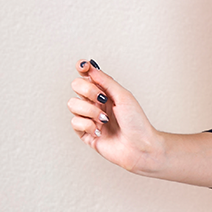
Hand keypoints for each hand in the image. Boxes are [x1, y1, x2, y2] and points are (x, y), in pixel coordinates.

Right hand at [68, 60, 162, 174]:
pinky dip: (88, 125)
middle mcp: (96, 102)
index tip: (83, 66)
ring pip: (72, 104)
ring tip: (104, 120)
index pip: (89, 75)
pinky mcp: (84, 133)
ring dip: (90, 111)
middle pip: (76, 86)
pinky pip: (75, 122)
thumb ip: (106, 82)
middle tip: (102, 99)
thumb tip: (91, 67)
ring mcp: (89, 117)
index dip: (83, 68)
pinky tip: (99, 131)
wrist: (138, 145)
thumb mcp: (123, 96)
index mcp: (106, 91)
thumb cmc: (136, 121)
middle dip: (88, 91)